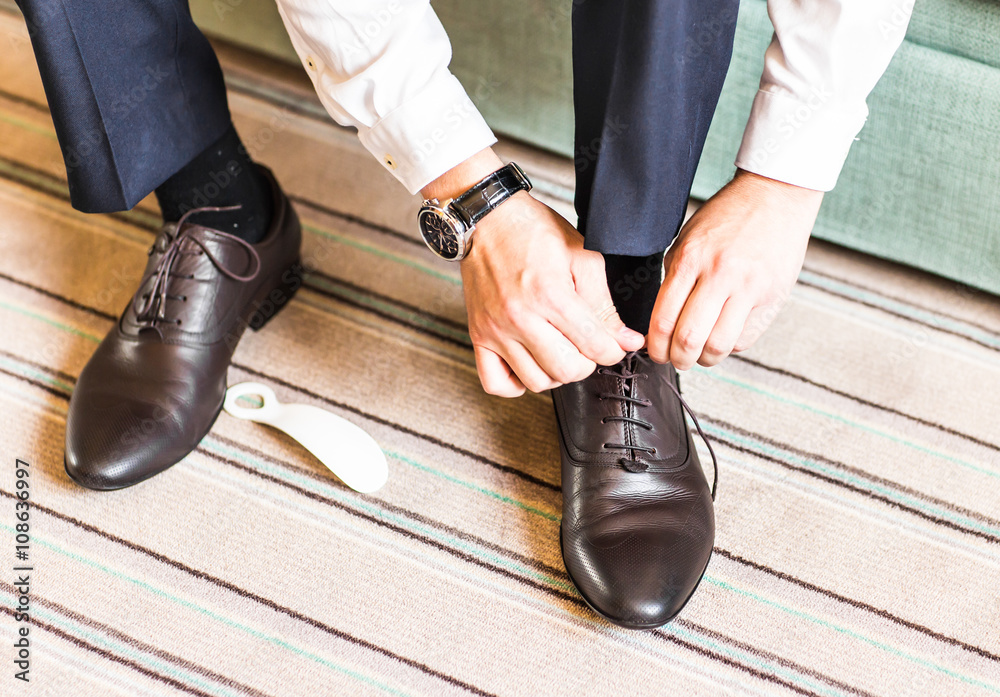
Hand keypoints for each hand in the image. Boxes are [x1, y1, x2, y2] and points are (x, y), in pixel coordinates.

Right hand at [423, 150, 643, 396]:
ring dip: (556, 372)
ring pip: (537, 381)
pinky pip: (496, 383)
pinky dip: (516, 384)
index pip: (595, 347)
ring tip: (560, 350)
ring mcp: (496, 330)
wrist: (487, 219)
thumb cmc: (534, 232)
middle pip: (567, 371)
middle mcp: (520, 317)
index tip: (614, 344)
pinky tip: (530, 364)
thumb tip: (627, 340)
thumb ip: (604, 303)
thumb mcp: (582, 256)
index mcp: (551, 295)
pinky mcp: (478, 335)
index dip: (614, 350)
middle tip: (586, 345)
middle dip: (587, 363)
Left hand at [647, 169, 823, 369]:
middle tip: (674, 359)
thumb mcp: (688, 239)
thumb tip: (662, 321)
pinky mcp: (771, 297)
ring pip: (718, 345)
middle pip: (689, 338)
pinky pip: (745, 339)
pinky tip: (723, 336)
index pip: (663, 318)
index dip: (656, 345)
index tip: (655, 350)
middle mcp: (719, 275)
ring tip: (699, 354)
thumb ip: (675, 278)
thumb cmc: (728, 216)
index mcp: (690, 259)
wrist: (775, 197)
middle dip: (676, 358)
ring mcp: (748, 288)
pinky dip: (729, 346)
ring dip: (704, 359)